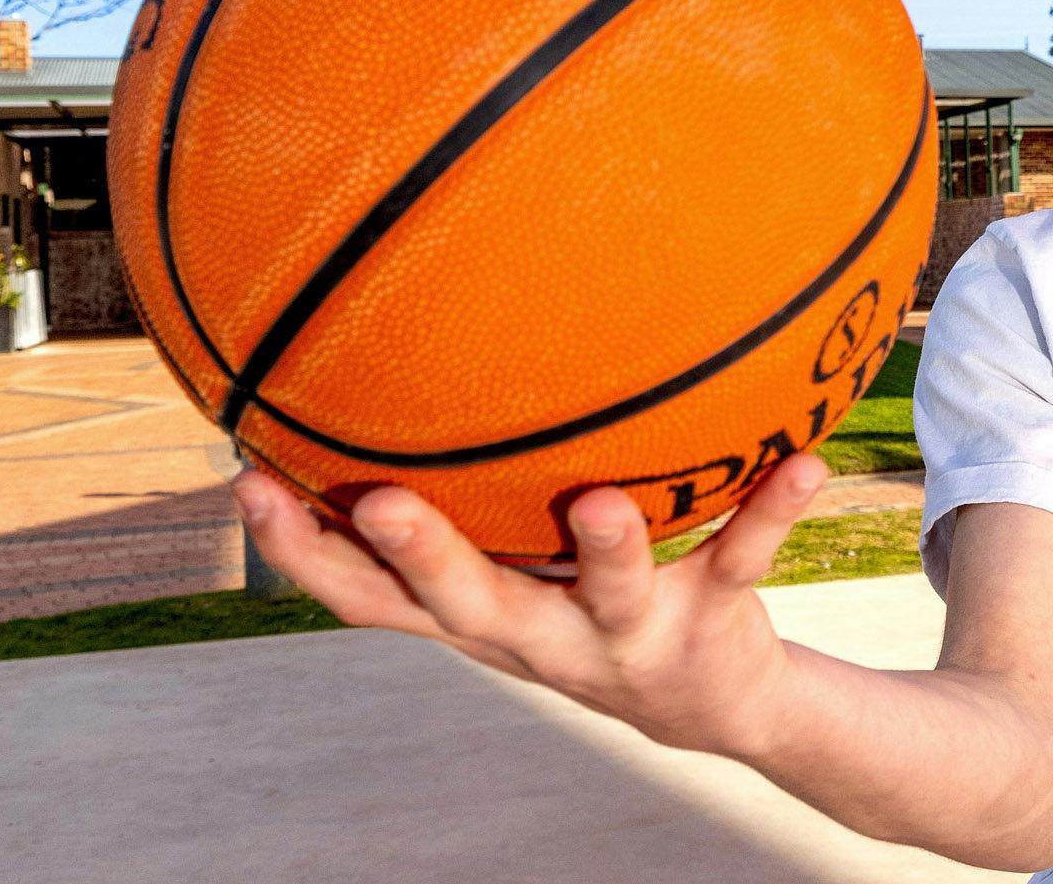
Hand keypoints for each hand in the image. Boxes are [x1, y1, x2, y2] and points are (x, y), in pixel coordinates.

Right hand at [233, 455, 831, 761]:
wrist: (718, 702)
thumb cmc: (585, 599)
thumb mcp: (513, 562)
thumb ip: (456, 493)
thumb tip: (372, 351)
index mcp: (481, 614)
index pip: (368, 596)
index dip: (303, 550)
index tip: (246, 482)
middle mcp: (541, 635)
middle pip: (466, 607)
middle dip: (423, 556)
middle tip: (384, 499)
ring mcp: (628, 634)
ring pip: (608, 594)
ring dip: (604, 551)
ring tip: (600, 500)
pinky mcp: (713, 618)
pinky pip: (743, 556)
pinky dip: (772, 509)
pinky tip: (806, 460)